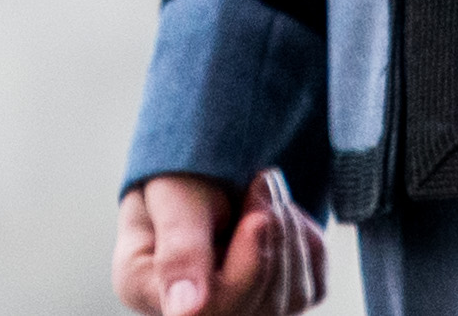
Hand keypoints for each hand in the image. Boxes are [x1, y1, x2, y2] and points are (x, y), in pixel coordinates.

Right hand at [113, 169, 328, 314]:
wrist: (204, 157)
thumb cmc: (180, 170)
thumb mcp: (175, 196)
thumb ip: (180, 249)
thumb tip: (185, 311)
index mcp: (146, 287)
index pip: (209, 308)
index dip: (247, 266)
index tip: (259, 216)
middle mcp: (190, 310)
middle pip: (256, 307)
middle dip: (271, 239)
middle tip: (263, 181)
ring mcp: (236, 308)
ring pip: (289, 301)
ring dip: (289, 236)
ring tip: (267, 189)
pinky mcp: (275, 302)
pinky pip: (310, 290)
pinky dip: (306, 246)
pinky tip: (281, 215)